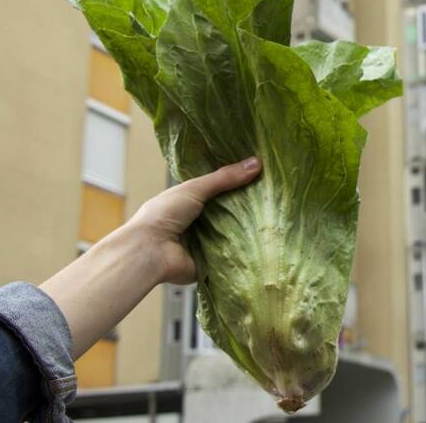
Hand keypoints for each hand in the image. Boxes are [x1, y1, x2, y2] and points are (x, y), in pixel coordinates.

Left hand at [124, 156, 261, 284]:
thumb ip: (224, 178)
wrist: (150, 252)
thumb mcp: (194, 188)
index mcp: (189, 202)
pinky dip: (245, 249)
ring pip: (234, 233)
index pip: (219, 191)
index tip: (261, 176)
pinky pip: (233, 254)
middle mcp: (198, 222)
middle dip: (247, 207)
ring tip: (275, 216)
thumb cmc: (163, 215)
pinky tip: (265, 240)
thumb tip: (256, 163)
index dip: (238, 184)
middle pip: (229, 211)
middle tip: (273, 196)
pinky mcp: (212, 262)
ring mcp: (206, 243)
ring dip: (248, 228)